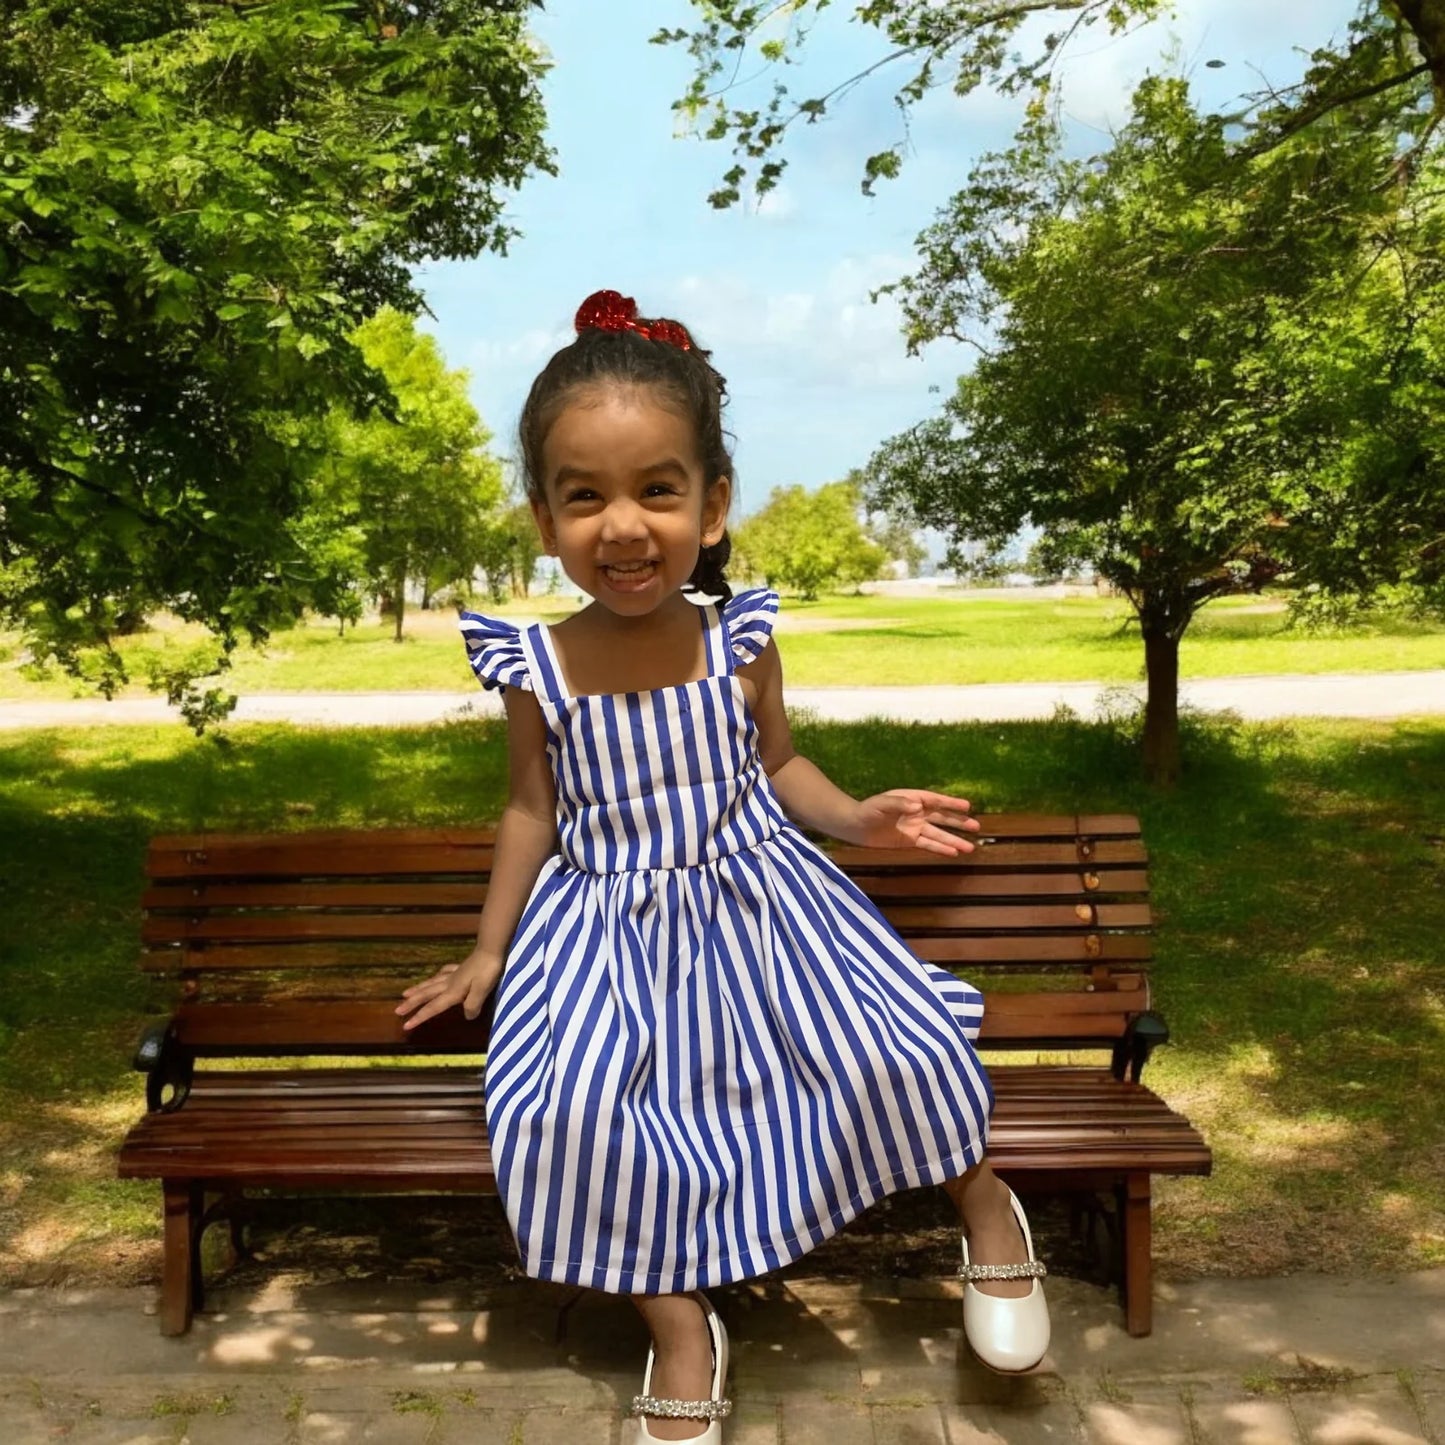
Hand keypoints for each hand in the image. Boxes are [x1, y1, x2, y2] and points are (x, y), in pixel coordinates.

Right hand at [396, 951, 501, 1030]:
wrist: (491, 949)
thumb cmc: (487, 971)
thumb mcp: (482, 991)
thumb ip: (472, 1005)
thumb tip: (467, 1016)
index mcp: (453, 991)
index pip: (433, 1007)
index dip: (419, 1017)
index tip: (405, 1025)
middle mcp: (449, 983)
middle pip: (426, 994)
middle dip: (411, 1003)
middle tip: (397, 1010)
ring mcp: (454, 974)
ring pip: (431, 983)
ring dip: (418, 989)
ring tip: (405, 993)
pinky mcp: (460, 967)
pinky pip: (444, 972)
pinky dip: (436, 976)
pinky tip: (436, 975)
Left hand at [853, 789, 979, 854]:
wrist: (854, 826)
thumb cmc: (867, 810)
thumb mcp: (881, 804)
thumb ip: (898, 804)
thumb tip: (917, 807)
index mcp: (912, 798)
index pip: (936, 801)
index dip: (951, 804)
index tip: (967, 806)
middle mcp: (917, 812)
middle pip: (942, 818)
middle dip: (959, 822)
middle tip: (976, 827)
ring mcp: (915, 828)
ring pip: (939, 834)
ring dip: (953, 840)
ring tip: (970, 847)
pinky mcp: (910, 841)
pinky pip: (928, 845)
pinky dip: (941, 848)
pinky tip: (954, 852)